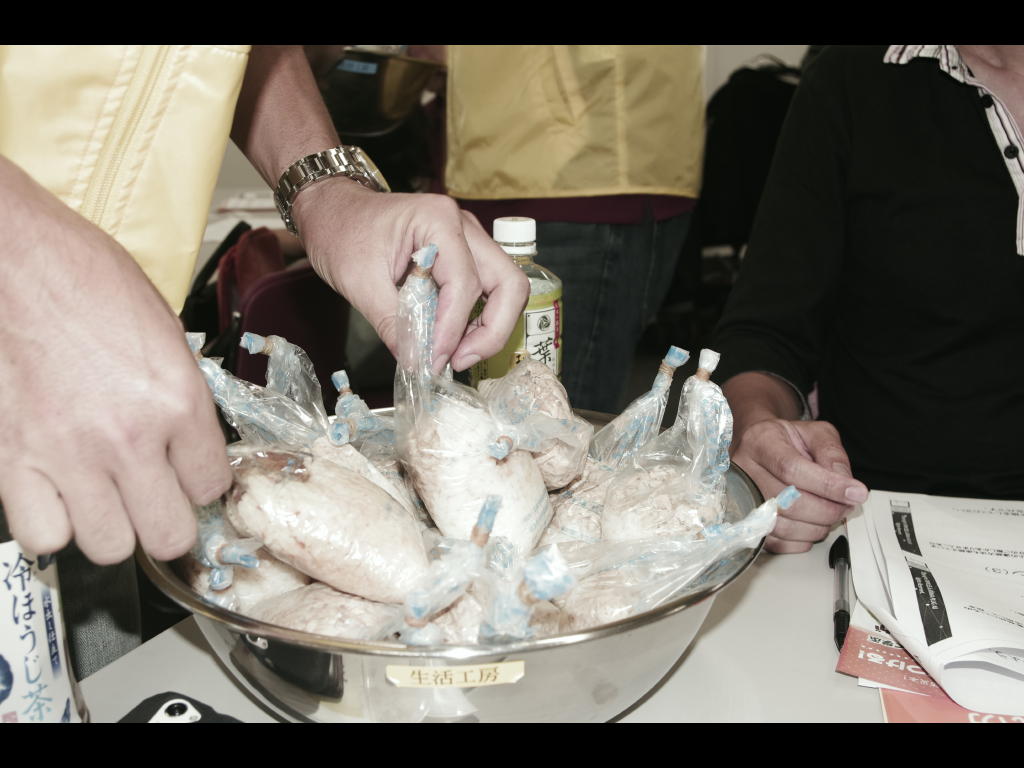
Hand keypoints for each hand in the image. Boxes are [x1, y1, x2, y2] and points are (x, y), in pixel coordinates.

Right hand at [0, 158, 232, 564]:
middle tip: (153, 499)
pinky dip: (52, 524)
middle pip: (169, 534)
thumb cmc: (84, 278)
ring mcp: (67, 455)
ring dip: (111, 526)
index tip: (188, 475)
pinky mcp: (11, 460)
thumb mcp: (163, 332)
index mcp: (177, 400)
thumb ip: (181, 399)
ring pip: (109, 546)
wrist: (12, 259)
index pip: (212, 485)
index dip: (202, 484)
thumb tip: (189, 447)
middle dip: (166, 521)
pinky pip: (43, 536)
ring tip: (103, 496)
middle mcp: (128, 437)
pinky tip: (56, 494)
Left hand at [293, 179, 528, 371]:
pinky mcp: (464, 256)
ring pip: (506, 288)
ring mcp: (469, 240)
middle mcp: (464, 226)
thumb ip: (392, 323)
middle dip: (492, 330)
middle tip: (459, 360)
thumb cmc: (341, 233)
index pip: (464, 283)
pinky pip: (487, 291)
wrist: (333, 211)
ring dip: (489, 327)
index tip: (433, 360)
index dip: (452, 328)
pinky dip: (476, 320)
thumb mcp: (359, 282)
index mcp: (438, 221)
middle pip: (508, 283)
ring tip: (454, 355)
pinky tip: (450, 340)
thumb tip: (417, 363)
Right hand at [731, 418, 868, 553]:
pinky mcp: (745, 520)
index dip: (827, 485)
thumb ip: (833, 455)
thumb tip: (847, 485)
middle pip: (787, 502)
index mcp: (761, 441)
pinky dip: (801, 540)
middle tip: (846, 506)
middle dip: (827, 510)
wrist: (760, 447)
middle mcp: (744, 470)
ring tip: (830, 515)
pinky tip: (812, 525)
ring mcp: (740, 498)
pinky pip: (775, 542)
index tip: (855, 493)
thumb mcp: (815, 434)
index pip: (791, 468)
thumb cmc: (788, 441)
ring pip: (782, 526)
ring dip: (816, 527)